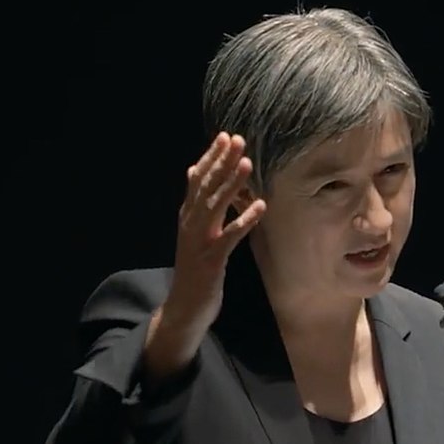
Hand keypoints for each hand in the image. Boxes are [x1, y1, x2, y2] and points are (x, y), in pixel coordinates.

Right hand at [166, 132, 265, 325]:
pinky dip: (244, 220)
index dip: (211, 157)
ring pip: (214, 207)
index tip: (226, 136)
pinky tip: (260, 206)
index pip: (197, 179)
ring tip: (247, 164)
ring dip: (231, 184)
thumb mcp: (195, 234)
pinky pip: (230, 237)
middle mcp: (190, 224)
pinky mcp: (211, 260)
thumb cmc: (195, 270)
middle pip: (206, 187)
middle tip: (238, 140)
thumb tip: (196, 173)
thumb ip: (198, 206)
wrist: (184, 307)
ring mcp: (199, 242)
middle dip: (222, 162)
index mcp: (187, 216)